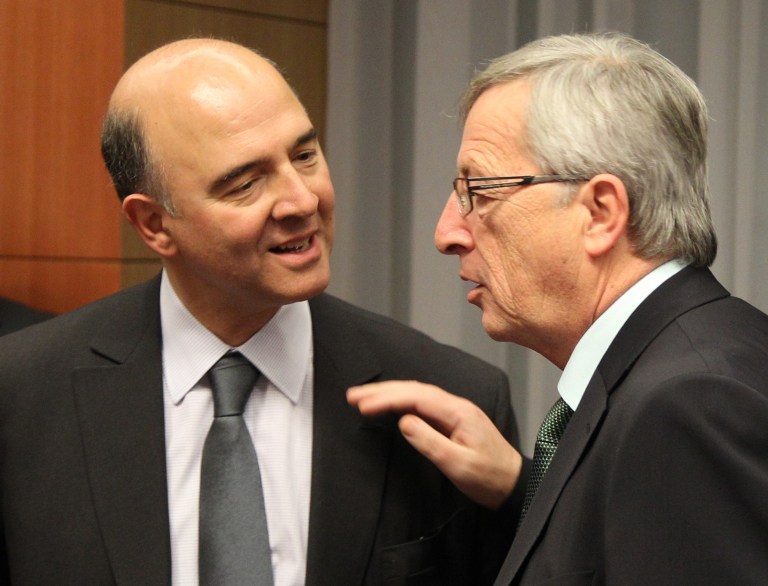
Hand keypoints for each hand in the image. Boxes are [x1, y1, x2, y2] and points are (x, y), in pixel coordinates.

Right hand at [347, 381, 521, 509]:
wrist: (513, 484)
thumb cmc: (489, 477)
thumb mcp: (458, 465)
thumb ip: (430, 442)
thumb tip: (403, 422)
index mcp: (458, 412)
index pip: (416, 397)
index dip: (388, 399)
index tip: (363, 405)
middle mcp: (456, 406)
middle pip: (414, 390)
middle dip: (382, 391)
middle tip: (353, 395)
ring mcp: (454, 412)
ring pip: (417, 395)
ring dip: (389, 394)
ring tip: (363, 397)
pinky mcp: (451, 420)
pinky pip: (422, 404)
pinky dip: (401, 402)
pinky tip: (389, 405)